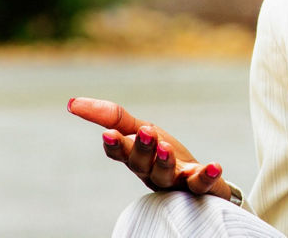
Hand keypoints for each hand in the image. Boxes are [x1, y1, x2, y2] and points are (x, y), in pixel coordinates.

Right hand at [67, 96, 232, 201]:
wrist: (199, 180)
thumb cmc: (164, 154)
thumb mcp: (141, 130)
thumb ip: (114, 117)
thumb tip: (72, 102)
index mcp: (135, 158)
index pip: (120, 154)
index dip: (114, 146)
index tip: (108, 134)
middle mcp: (152, 173)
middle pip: (141, 165)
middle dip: (142, 149)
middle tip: (146, 131)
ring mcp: (175, 181)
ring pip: (165, 175)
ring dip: (164, 162)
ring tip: (166, 147)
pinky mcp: (200, 185)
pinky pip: (201, 184)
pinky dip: (206, 176)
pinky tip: (215, 166)